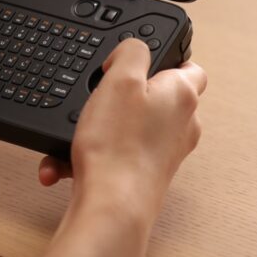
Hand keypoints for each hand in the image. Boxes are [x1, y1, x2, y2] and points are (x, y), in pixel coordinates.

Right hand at [39, 39, 205, 223]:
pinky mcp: (147, 172)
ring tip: (76, 131)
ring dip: (98, 125)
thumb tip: (131, 50)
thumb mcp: (120, 78)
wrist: (112, 205)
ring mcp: (166, 150)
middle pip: (156, 96)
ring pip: (130, 125)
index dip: (163, 58)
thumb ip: (131, 51)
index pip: (189, 66)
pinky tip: (68, 158)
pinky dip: (92, 151)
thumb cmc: (119, 146)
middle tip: (100, 94)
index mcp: (183, 95)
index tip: (136, 62)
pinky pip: (116, 150)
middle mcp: (182, 123)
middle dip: (122, 94)